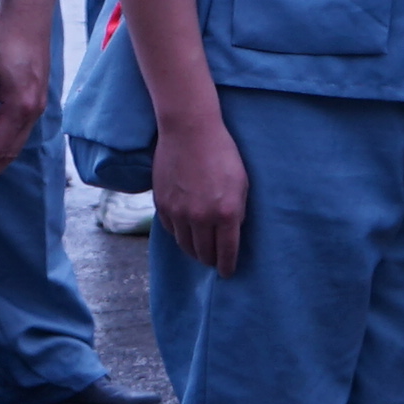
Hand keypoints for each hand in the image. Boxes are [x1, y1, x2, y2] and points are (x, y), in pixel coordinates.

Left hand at [0, 0, 49, 185]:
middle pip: (10, 151)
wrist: (29, 14)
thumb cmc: (2, 39)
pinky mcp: (37, 95)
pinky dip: (8, 144)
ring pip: (17, 142)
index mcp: (19, 108)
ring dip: (0, 161)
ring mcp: (38, 103)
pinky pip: (21, 129)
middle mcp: (33, 110)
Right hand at [150, 101, 250, 273]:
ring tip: (198, 248)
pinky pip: (171, 230)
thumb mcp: (241, 183)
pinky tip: (185, 228)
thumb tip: (231, 233)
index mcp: (226, 213)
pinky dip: (179, 233)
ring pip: (185, 245)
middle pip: (203, 254)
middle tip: (213, 260)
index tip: (227, 273)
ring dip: (193, 250)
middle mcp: (201, 217)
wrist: (189, 130)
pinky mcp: (162, 204)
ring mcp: (179, 212)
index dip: (227, 267)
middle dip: (210, 260)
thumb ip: (238, 211)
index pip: (226, 253)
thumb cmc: (222, 152)